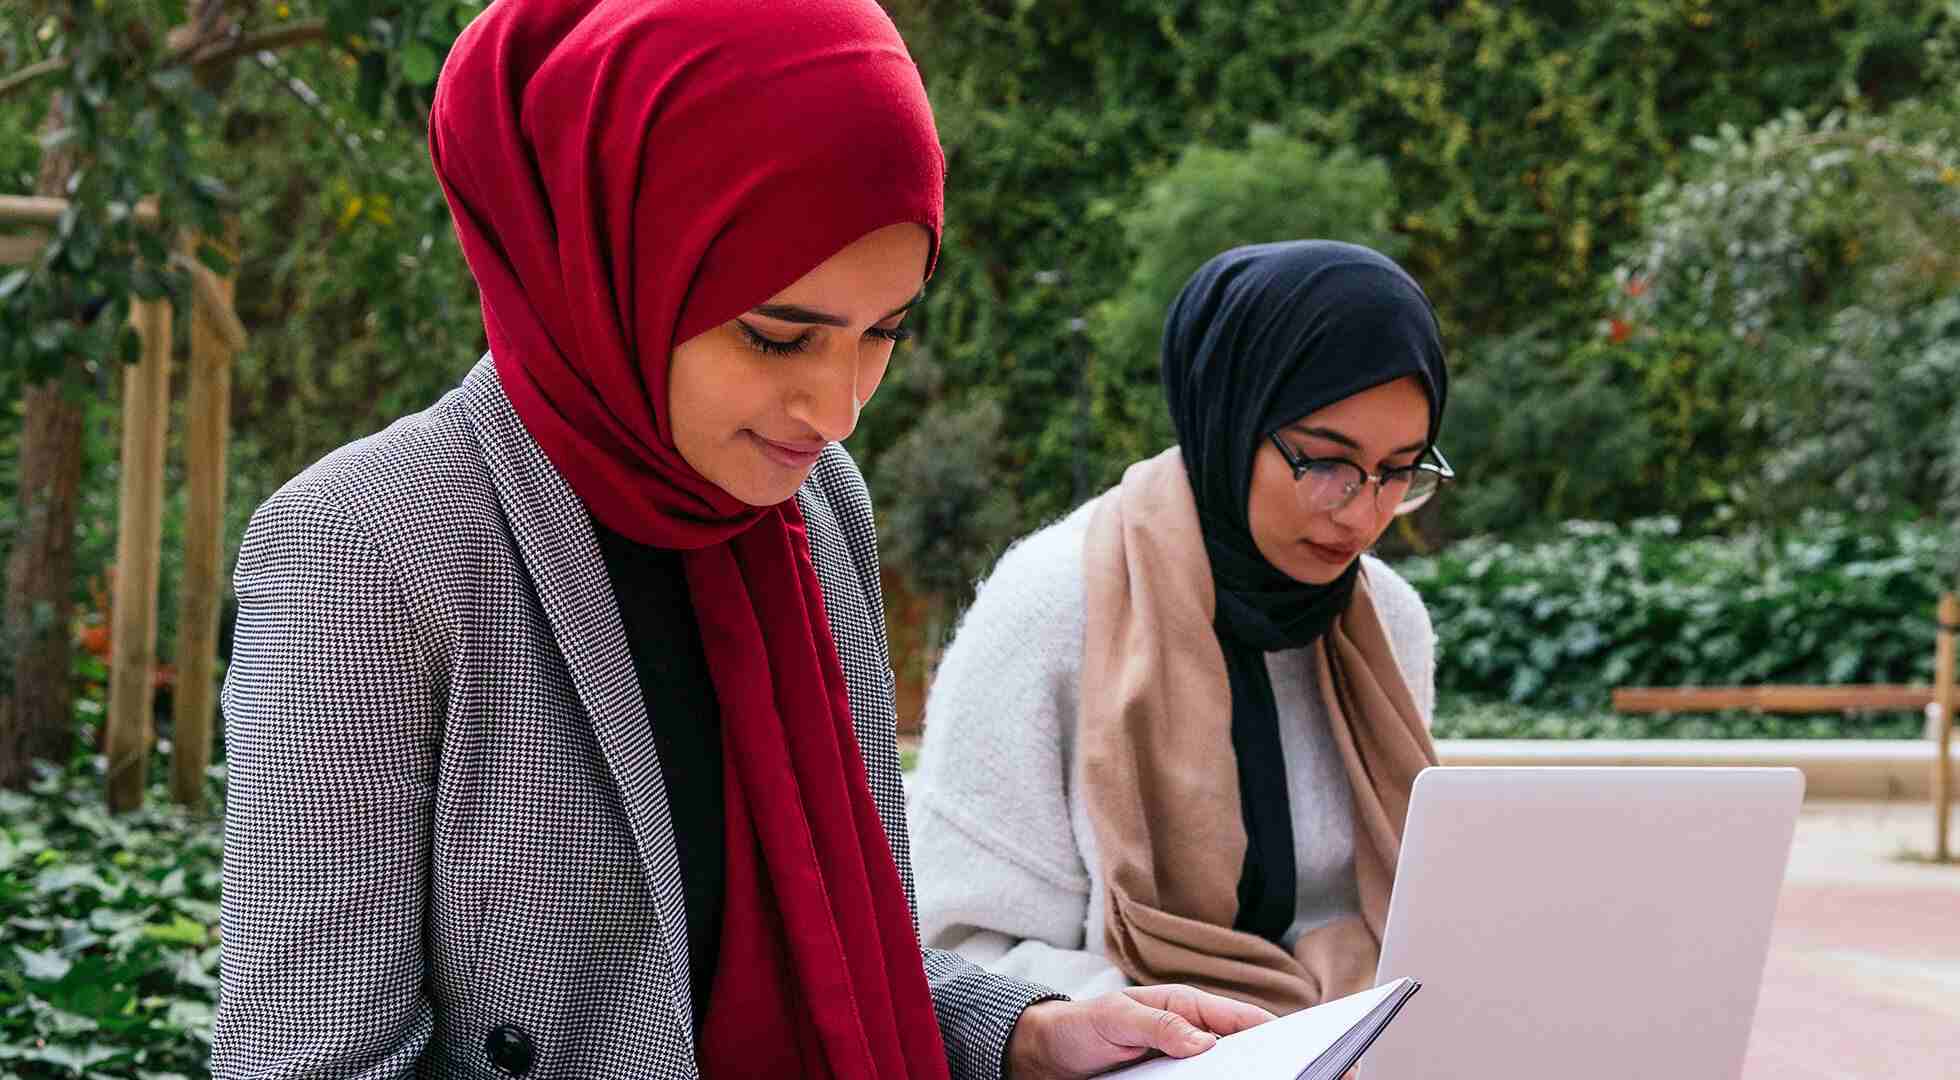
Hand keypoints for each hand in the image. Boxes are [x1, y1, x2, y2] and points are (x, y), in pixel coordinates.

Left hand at [1004, 984, 1274, 1078]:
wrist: (1047, 1055)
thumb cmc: (1080, 1026)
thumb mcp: (1116, 1019)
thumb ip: (1160, 1025)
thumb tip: (1206, 1041)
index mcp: (1185, 1005)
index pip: (1240, 1017)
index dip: (1273, 1030)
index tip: (1299, 1048)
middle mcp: (1190, 1033)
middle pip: (1241, 1048)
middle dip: (1266, 1061)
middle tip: (1288, 1074)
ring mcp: (1181, 1061)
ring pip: (1225, 1073)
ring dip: (1241, 1078)